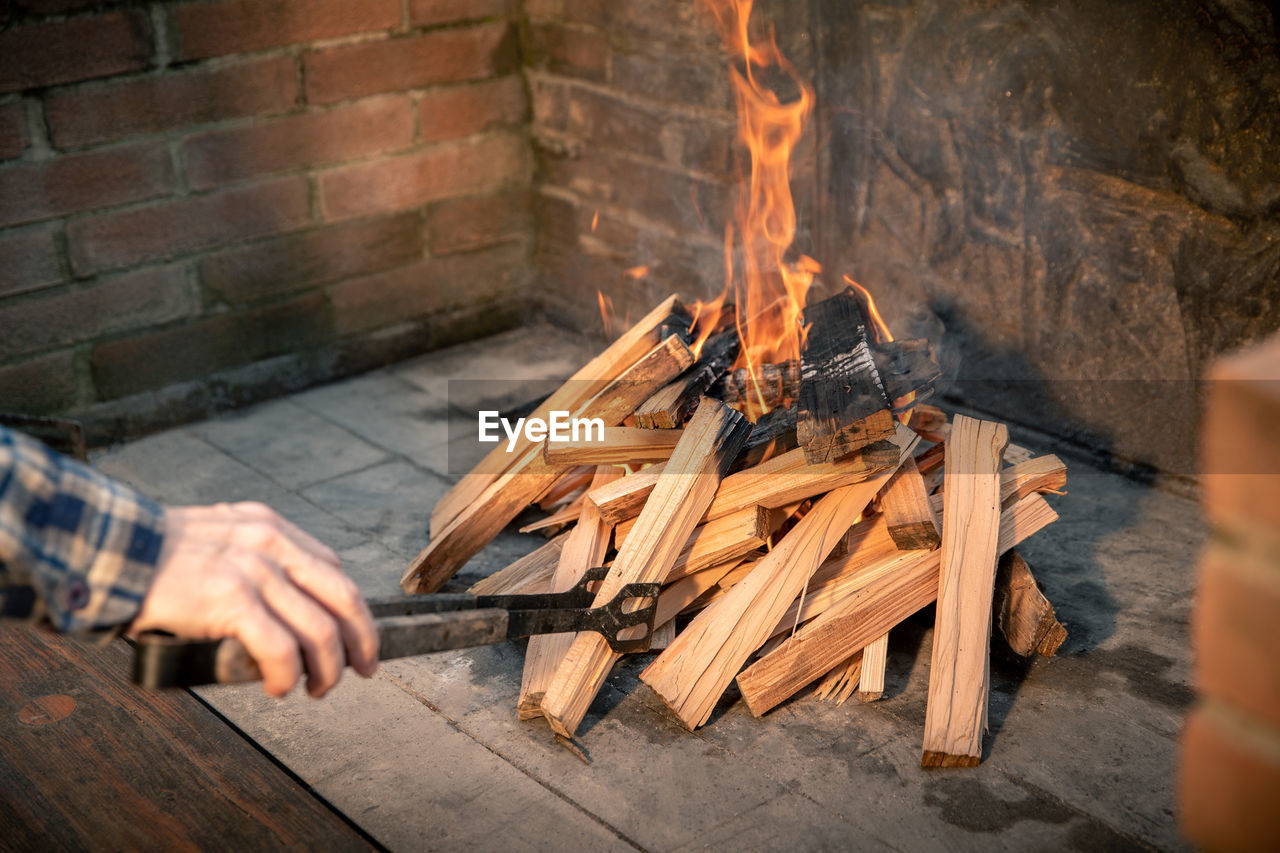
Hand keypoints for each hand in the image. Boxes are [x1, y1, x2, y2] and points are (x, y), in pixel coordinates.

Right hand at [129, 502, 378, 697]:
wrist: (108, 551)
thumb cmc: (156, 556)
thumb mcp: (220, 536)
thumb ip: (255, 557)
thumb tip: (285, 605)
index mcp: (271, 527)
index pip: (334, 571)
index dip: (353, 610)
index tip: (357, 636)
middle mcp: (271, 543)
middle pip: (343, 599)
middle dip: (361, 641)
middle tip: (363, 669)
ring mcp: (254, 571)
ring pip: (320, 630)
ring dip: (327, 669)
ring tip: (316, 688)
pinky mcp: (232, 600)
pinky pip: (282, 650)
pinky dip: (288, 676)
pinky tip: (280, 687)